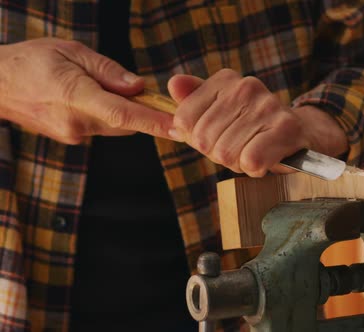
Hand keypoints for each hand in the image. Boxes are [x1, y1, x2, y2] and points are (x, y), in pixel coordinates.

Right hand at [0, 38, 173, 143]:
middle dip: (142, 110)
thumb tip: (138, 86)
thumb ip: (107, 70)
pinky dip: (109, 114)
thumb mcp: (70, 51)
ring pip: (116, 126)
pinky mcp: (72, 138)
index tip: (179, 128)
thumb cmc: (30, 61)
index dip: (154, 122)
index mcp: (75, 96)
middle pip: (127, 123)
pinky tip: (92, 96)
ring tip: (103, 85)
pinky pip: (102, 127)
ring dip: (124, 111)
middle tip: (144, 89)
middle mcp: (76, 122)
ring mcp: (73, 134)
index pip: (123, 115)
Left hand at [167, 69, 347, 176]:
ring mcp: (267, 105)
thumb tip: (171, 87)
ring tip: (256, 152)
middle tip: (241, 149)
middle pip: (203, 140)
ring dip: (238, 164)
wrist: (304, 134)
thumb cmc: (255, 129)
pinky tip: (267, 160)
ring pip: (226, 153)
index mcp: (225, 80)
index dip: (197, 140)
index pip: (183, 120)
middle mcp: (245, 87)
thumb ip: (192, 104)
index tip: (218, 137)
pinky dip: (256, 169)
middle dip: (219, 154)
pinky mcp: (285, 127)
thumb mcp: (220, 114)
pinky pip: (251, 161)